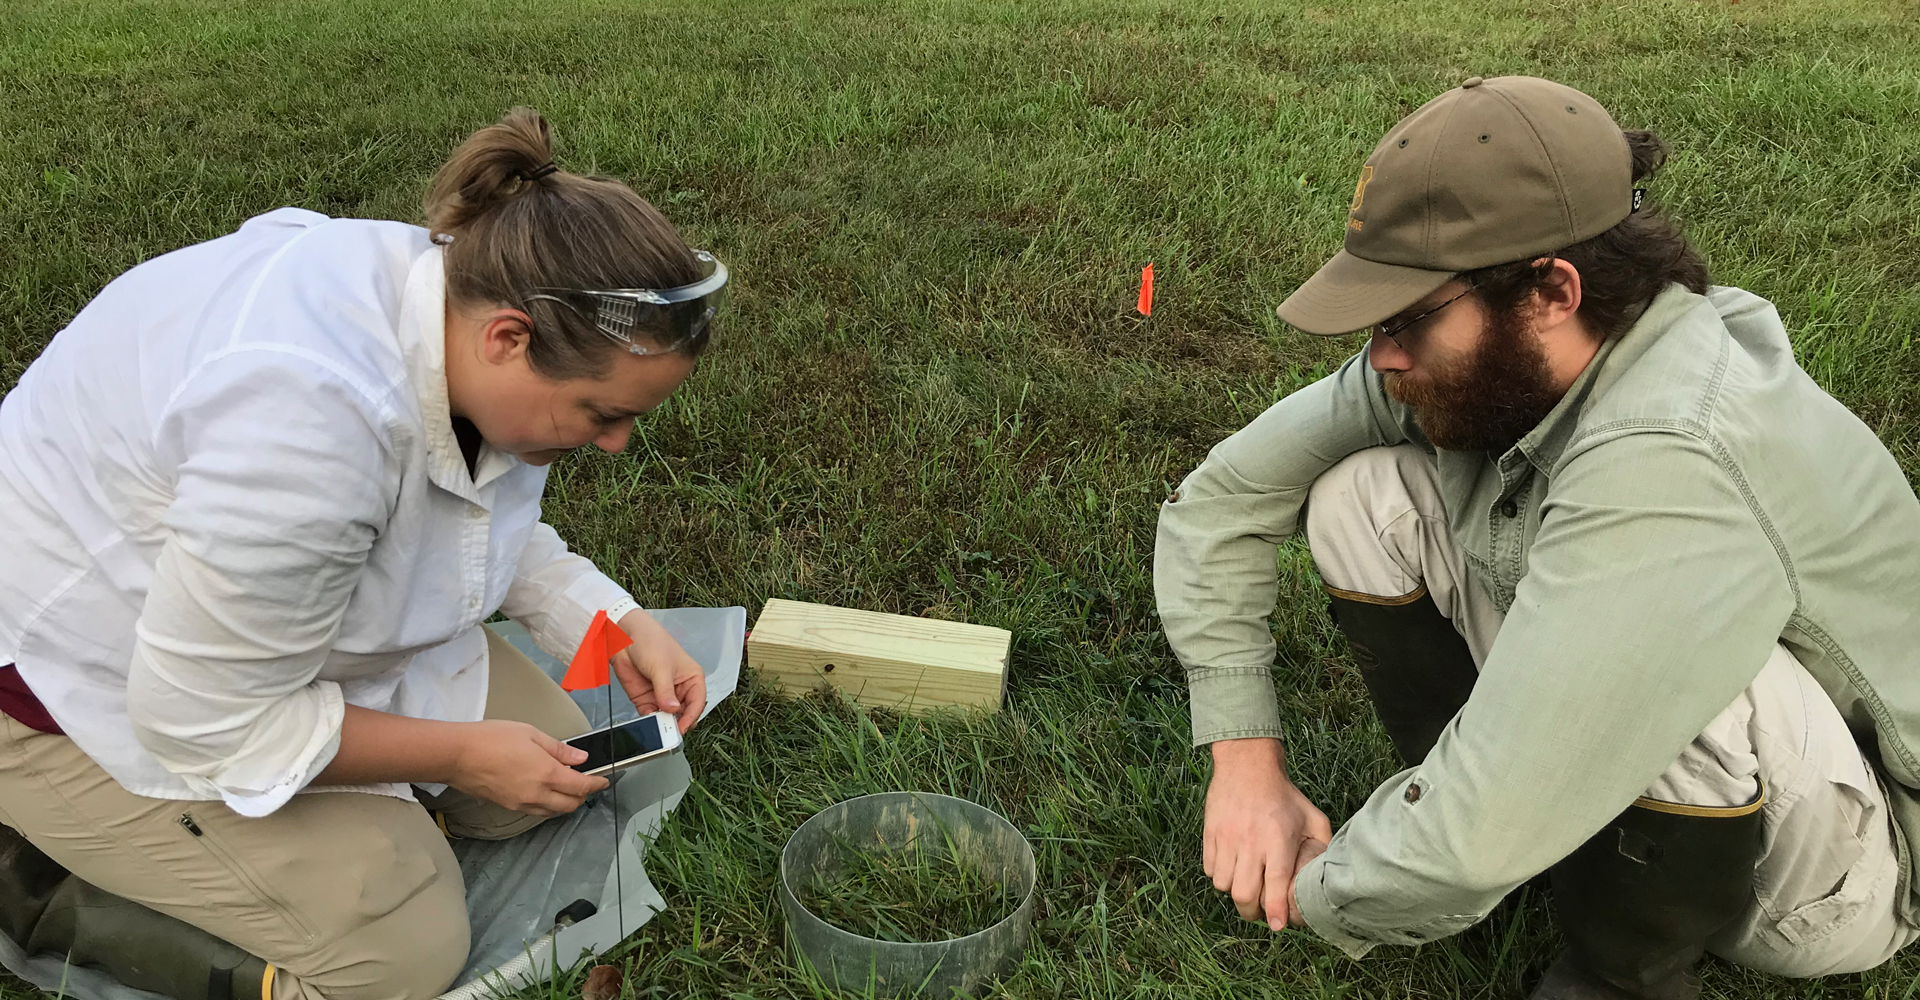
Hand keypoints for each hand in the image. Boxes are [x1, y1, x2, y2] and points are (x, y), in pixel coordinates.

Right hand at [447, 720, 607, 815]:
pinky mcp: (508, 806)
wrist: (458, 755)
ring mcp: (522, 803)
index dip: (596, 784)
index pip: (581, 787)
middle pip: (570, 805)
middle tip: (586, 783)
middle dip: (582, 796)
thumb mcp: (531, 734)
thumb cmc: (492, 739)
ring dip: (565, 803)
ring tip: (567, 787)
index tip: (603, 780)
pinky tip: (546, 792)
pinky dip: (548, 805)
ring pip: (553, 811)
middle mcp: (537, 794)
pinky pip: (536, 811)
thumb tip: (580, 758)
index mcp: (547, 774)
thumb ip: (559, 749)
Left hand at [612, 609, 706, 733]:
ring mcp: (662, 695)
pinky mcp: (646, 699)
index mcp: (692, 678)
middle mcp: (679, 689)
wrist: (624, 637)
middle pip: (683, 713)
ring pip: (666, 717)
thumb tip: (673, 710)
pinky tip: (647, 724)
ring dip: (662, 724)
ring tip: (657, 729)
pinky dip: (648, 722)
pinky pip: (650, 716)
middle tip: (669, 732)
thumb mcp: (661, 667)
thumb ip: (666, 691)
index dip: (691, 716)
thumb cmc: (651, 642)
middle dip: (677, 723)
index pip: (697, 702)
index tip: (682, 727)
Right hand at [1204, 737, 1332, 930]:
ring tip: (1244, 887)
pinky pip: (1209, 869)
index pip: (1275, 885)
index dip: (1276, 911)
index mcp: (1278, 839)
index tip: (1277, 925)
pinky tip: (1232, 868)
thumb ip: (1322, 846)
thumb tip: (1327, 874)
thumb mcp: (1312, 817)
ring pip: (1223, 884)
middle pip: (1243, 893)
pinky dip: (1219, 875)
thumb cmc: (1283, 795)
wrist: (1247, 765)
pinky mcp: (1210, 834)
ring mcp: (1226, 838)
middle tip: (1258, 913)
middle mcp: (1250, 841)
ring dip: (1234, 892)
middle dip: (1251, 912)